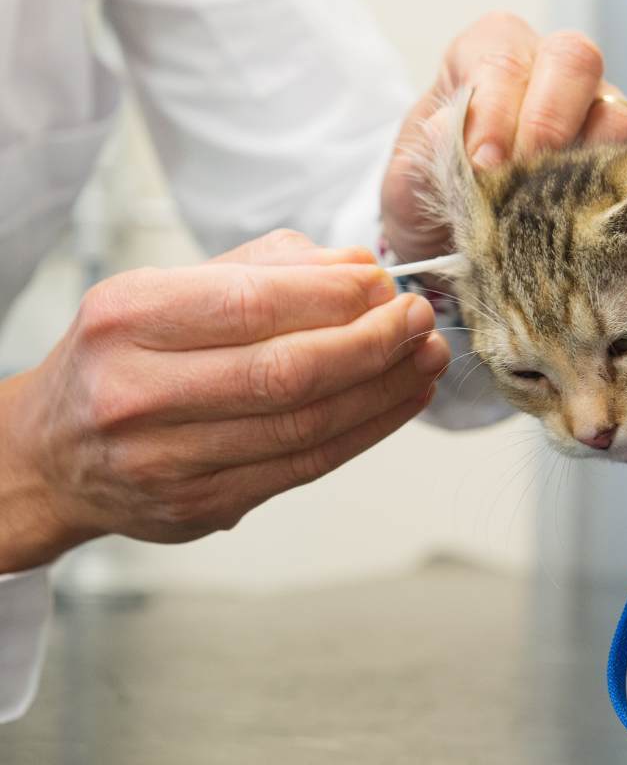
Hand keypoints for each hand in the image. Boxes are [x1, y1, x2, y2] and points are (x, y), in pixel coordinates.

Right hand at [0, 230, 449, 573]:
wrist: (53, 452)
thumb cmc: (123, 355)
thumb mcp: (170, 287)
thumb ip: (265, 268)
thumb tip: (358, 267)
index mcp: (129, 318)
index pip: (252, 304)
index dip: (334, 296)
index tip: (385, 285)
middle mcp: (138, 392)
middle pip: (285, 372)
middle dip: (373, 344)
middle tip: (421, 321)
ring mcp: (168, 461)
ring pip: (304, 427)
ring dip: (383, 390)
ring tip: (426, 358)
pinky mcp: (202, 507)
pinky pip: (304, 467)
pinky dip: (365, 431)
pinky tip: (400, 400)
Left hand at [381, 11, 626, 263]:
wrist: (448, 237)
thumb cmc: (429, 192)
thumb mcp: (408, 179)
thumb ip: (423, 157)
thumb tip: (446, 130)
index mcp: (488, 53)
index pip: (503, 57)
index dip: (496, 108)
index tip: (481, 163)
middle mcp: (549, 69)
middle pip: (573, 60)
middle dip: (548, 122)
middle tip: (521, 177)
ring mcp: (594, 112)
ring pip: (615, 113)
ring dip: (585, 163)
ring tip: (548, 209)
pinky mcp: (620, 160)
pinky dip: (611, 193)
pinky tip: (580, 223)